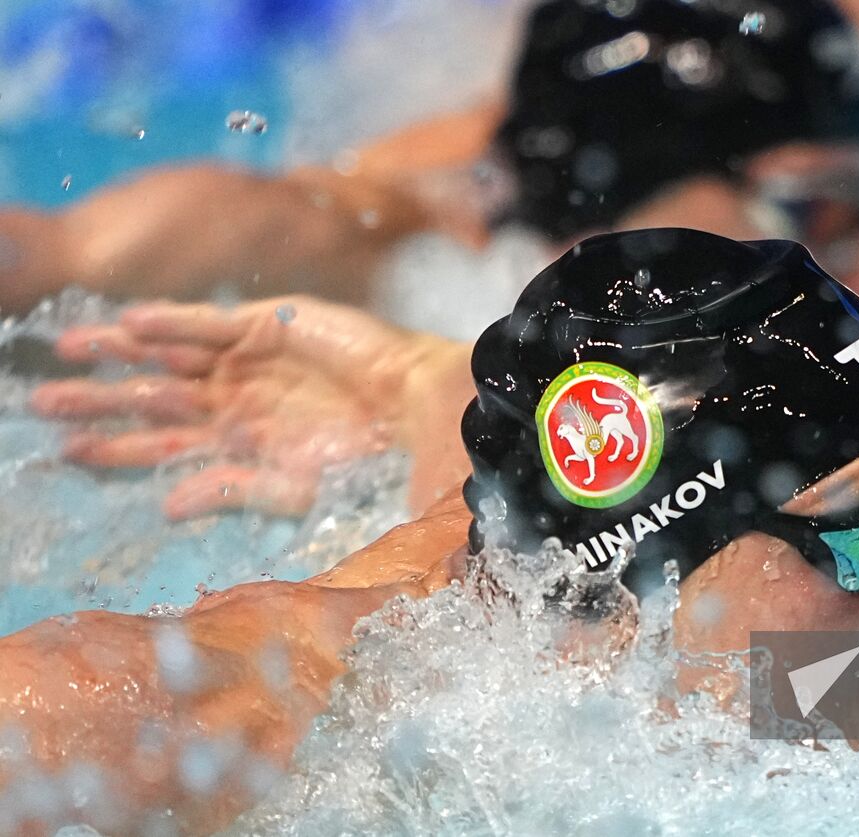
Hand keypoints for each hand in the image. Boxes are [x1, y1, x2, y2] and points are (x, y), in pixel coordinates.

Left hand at [30, 296, 448, 518]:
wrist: (414, 411)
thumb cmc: (367, 460)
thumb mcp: (296, 489)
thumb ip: (232, 492)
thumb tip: (168, 506)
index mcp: (237, 445)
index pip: (161, 447)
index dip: (114, 450)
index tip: (66, 452)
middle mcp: (234, 401)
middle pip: (152, 400)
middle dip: (99, 401)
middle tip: (42, 402)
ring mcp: (248, 361)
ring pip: (168, 355)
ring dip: (120, 352)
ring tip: (69, 349)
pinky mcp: (269, 324)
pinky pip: (207, 322)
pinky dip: (170, 322)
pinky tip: (130, 324)